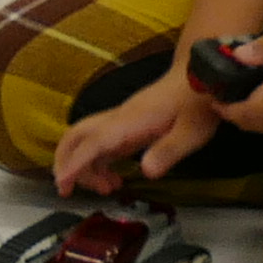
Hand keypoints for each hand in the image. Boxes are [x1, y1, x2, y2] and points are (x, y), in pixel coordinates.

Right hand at [51, 64, 220, 193]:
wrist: (200, 74)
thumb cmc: (198, 100)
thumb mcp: (193, 131)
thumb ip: (169, 151)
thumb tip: (146, 172)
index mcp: (131, 121)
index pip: (94, 143)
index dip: (75, 164)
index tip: (62, 184)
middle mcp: (119, 119)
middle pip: (76, 135)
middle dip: (64, 161)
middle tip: (67, 189)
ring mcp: (120, 121)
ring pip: (85, 141)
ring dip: (85, 167)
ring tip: (108, 189)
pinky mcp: (127, 124)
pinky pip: (101, 143)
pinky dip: (98, 163)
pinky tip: (115, 177)